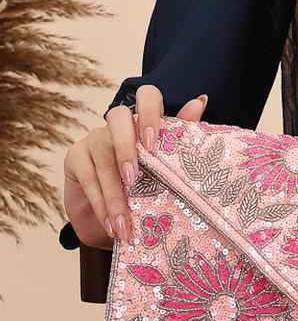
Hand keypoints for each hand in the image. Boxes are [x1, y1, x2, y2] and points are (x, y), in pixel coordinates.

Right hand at [63, 85, 208, 248]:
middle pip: (118, 117)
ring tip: (125, 223)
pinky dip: (100, 203)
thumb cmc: (146, 192)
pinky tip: (111, 223)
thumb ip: (181, 139)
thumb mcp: (166, 171)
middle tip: (134, 179)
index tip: (152, 142)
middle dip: (126, 147)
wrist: (113, 222)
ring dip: (114, 192)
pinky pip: (87, 176)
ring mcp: (94, 138)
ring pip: (102, 156)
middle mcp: (118, 124)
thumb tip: (200, 100)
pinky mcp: (75, 156)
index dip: (149, 112)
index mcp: (145, 122)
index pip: (147, 97)